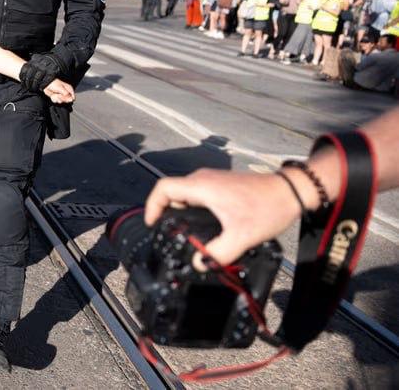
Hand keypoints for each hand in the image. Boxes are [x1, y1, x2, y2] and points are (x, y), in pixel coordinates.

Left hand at [19, 52, 63, 92]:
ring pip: (36, 79)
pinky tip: (41, 88)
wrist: (57, 59)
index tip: (22, 83)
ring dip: (34, 86)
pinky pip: (46, 81)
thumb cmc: (45, 62)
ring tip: (33, 89)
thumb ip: (30, 63)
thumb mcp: (37, 59)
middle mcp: (39, 64)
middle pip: (30, 76)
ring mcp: (45, 68)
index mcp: (34, 61)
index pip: (24, 70)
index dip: (22, 78)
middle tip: (28, 88)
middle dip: (28, 83)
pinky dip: (42, 85)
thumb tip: (22, 71)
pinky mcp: (52, 72)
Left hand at [43, 79, 74, 103]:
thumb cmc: (54, 84)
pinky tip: (52, 95)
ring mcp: (61, 96)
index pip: (73, 97)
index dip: (69, 99)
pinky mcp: (57, 98)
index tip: (64, 97)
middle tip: (59, 95)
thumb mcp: (61, 88)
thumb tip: (71, 100)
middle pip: (67, 100)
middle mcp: (66, 93)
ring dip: (57, 98)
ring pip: (61, 101)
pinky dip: (54, 99)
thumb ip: (66, 94)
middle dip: (62, 99)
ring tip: (55, 94)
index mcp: (69, 89)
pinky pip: (56, 101)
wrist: (46, 84)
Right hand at [144, 168, 301, 267]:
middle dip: (166, 212)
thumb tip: (199, 264)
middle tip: (168, 234)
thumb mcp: (241, 236)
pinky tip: (205, 225)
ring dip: (181, 210)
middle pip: (172, 192)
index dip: (152, 206)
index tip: (152, 224)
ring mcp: (213, 180)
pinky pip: (198, 194)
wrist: (291, 191)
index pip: (163, 188)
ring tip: (185, 232)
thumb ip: (218, 254)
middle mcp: (202, 179)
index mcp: (201, 187)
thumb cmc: (267, 208)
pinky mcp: (222, 184)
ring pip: (185, 193)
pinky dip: (193, 208)